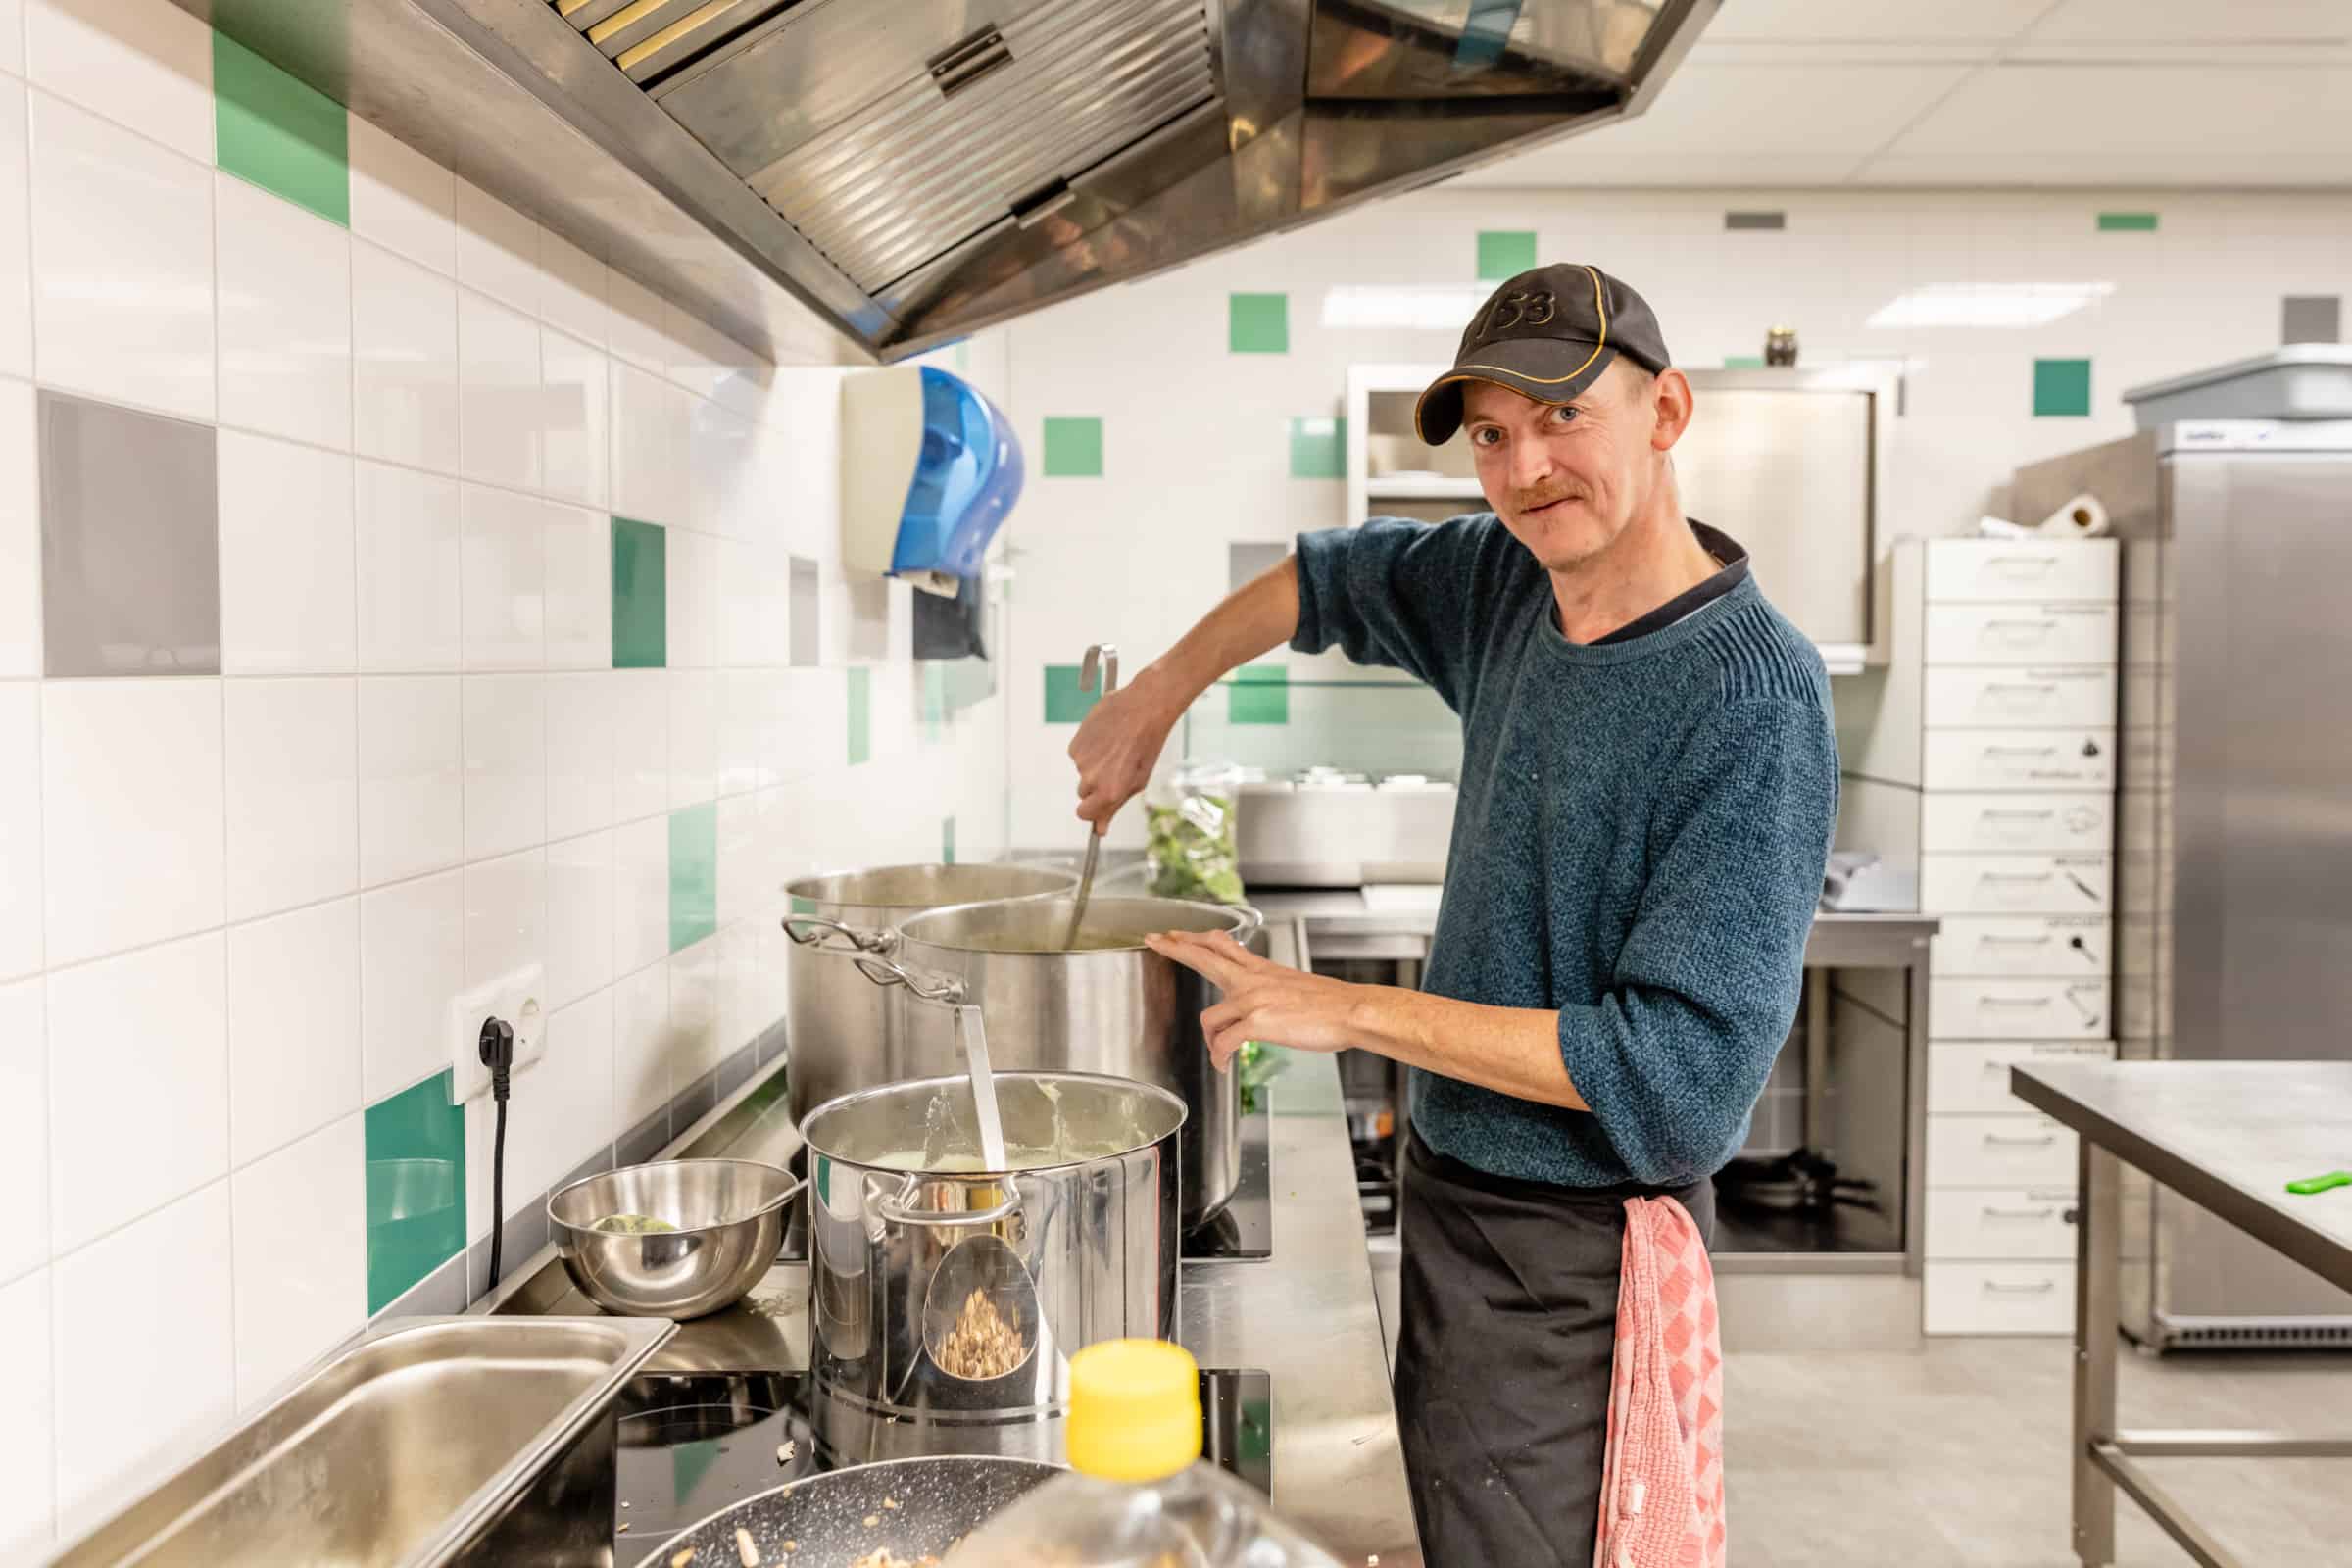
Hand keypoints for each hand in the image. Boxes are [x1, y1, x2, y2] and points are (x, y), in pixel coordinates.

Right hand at [1068, 672, 1179, 832]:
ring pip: (1082, 771)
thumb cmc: (1147, 746)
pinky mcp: (1075, 744)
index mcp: (1109, 792)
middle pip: (1083, 793)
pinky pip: (1079, 754)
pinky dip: (1089, 748)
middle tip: (1117, 766)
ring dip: (1095, 764)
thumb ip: (1114, 806)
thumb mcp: (1137, 781)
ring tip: (1115, 748)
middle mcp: (1091, 779)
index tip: (1099, 803)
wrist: (1144, 708)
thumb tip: (1100, 830)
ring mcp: (1081, 761)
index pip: (1084, 814)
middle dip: (1096, 785)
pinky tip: (1106, 737)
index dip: (1092, 810)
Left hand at [1143, 930, 1379, 1067]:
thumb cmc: (1329, 1005)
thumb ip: (1269, 989)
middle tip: (1154, 940)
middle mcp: (1252, 979)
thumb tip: (1259, 1004)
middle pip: (1204, 956)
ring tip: (1219, 1053)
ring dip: (1210, 1039)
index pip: (1221, 944)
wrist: (1350, 1011)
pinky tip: (1224, 1066)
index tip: (1175, 933)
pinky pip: (1224, 1043)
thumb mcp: (1293, 985)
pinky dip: (1220, 1057)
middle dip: (1175, 947)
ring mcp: (1253, 999)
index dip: (1194, 938)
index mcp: (1261, 969)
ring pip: (1209, 1016)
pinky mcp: (1257, 1022)